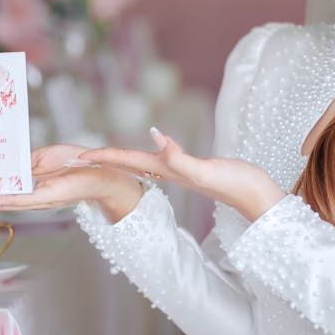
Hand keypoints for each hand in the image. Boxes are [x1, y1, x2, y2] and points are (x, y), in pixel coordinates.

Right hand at [0, 143, 142, 221]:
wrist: (99, 170)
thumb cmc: (73, 163)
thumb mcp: (42, 157)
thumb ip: (22, 162)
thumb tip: (2, 161)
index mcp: (21, 185)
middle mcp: (24, 195)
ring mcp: (34, 197)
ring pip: (1, 201)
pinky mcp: (47, 195)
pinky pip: (24, 199)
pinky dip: (7, 199)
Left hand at [80, 127, 284, 221]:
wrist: (258, 198)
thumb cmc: (237, 184)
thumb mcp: (206, 170)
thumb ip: (180, 157)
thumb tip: (156, 136)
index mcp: (168, 171)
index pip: (128, 161)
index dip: (103, 157)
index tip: (78, 156)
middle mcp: (169, 173)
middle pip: (128, 163)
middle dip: (103, 160)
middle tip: (76, 157)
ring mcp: (179, 173)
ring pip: (140, 164)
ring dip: (119, 160)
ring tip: (99, 156)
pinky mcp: (191, 170)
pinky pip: (158, 162)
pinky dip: (143, 158)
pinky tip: (143, 156)